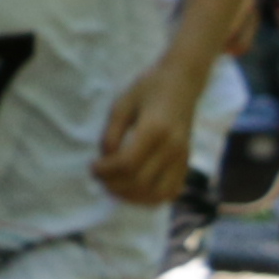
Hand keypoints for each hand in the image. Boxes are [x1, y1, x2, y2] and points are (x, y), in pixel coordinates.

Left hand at [90, 61, 200, 203]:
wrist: (182, 81)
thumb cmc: (148, 88)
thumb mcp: (121, 104)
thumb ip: (111, 134)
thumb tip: (105, 160)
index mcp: (155, 129)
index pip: (127, 164)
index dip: (105, 171)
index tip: (92, 167)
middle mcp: (173, 147)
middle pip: (140, 182)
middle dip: (114, 185)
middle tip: (100, 177)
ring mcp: (183, 157)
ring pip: (157, 194)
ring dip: (132, 197)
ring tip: (114, 186)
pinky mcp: (187, 162)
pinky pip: (171, 192)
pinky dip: (151, 198)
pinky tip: (134, 189)